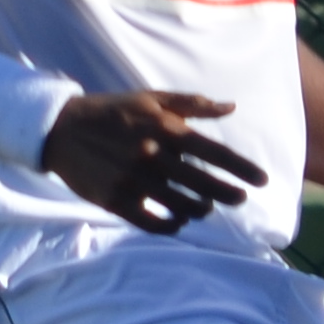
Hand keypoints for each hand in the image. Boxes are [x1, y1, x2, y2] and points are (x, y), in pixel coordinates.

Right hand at [39, 90, 267, 234]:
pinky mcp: (118, 201)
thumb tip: (231, 107)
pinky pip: (155, 223)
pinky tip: (178, 220)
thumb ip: (192, 104)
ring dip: (201, 209)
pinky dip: (172, 225)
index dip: (242, 169)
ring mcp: (135, 181)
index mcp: (164, 128)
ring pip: (183, 206)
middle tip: (239, 198)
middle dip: (229, 194)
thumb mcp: (150, 98)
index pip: (214, 153)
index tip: (262, 180)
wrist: (61, 129)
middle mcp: (153, 156)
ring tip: (205, 206)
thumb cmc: (112, 111)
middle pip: (204, 184)